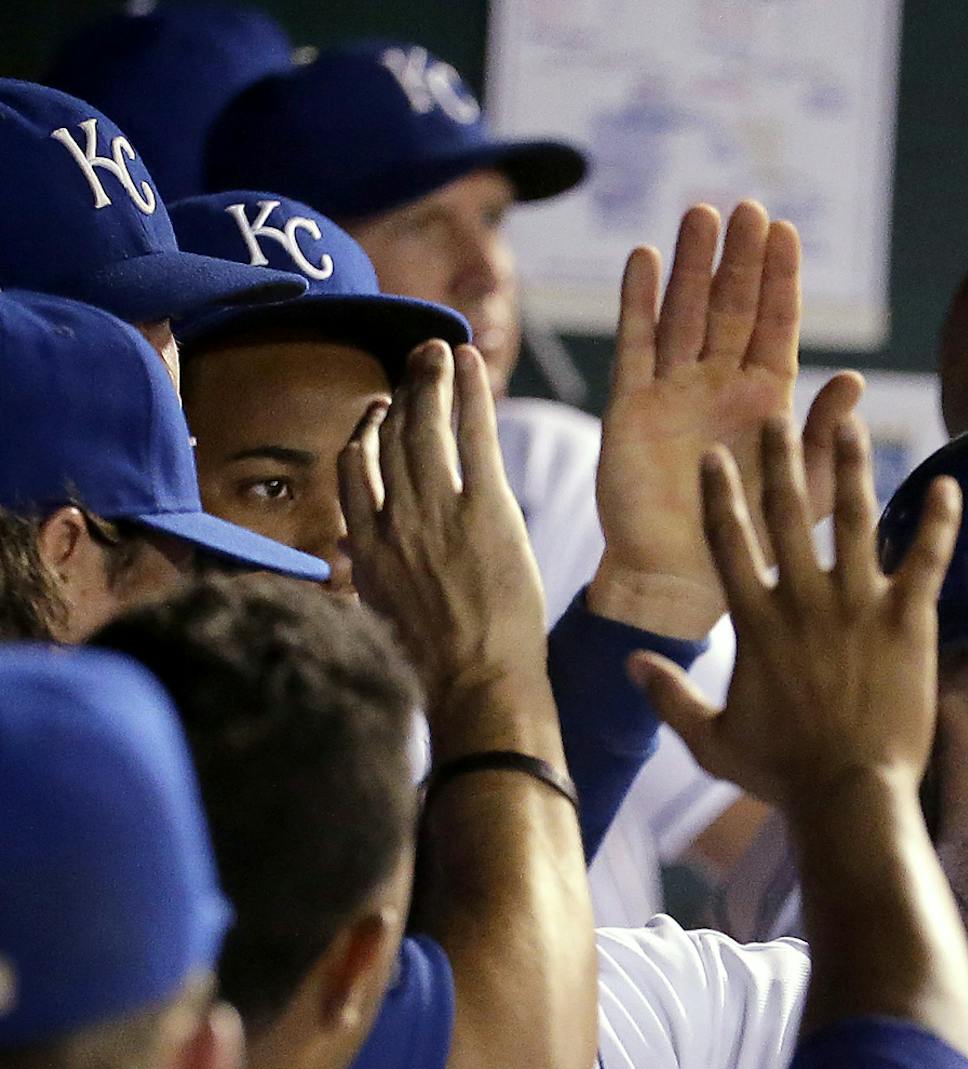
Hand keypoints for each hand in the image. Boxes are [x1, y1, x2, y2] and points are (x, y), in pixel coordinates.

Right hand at [339, 341, 550, 715]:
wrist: (476, 686)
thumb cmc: (435, 666)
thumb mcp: (383, 616)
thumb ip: (367, 572)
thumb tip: (350, 552)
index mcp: (364, 548)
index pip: (355, 471)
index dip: (365, 432)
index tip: (376, 410)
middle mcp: (392, 522)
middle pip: (390, 440)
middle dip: (403, 393)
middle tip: (416, 360)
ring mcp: (436, 513)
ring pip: (426, 428)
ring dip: (432, 382)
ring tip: (441, 350)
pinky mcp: (484, 511)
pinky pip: (474, 436)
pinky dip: (471, 393)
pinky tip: (472, 363)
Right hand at [590, 201, 852, 639]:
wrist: (681, 581)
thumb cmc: (753, 544)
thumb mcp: (802, 490)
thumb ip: (825, 437)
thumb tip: (855, 381)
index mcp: (767, 400)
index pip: (775, 326)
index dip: (780, 280)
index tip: (787, 231)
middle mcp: (721, 386)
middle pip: (731, 308)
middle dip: (740, 259)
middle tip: (747, 207)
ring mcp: (675, 391)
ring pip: (684, 314)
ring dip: (692, 265)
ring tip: (700, 215)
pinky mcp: (632, 407)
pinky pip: (637, 345)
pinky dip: (640, 303)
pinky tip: (645, 260)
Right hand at [629, 415, 960, 820]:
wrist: (850, 796)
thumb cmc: (783, 774)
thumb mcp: (712, 740)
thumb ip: (670, 696)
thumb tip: (632, 662)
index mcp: (755, 623)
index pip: (728, 543)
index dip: (719, 495)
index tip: (713, 456)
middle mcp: (802, 602)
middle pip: (785, 514)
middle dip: (779, 461)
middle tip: (777, 416)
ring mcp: (858, 606)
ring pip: (854, 519)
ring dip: (850, 468)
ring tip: (849, 426)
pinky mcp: (908, 621)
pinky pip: (926, 558)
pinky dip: (939, 520)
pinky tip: (949, 484)